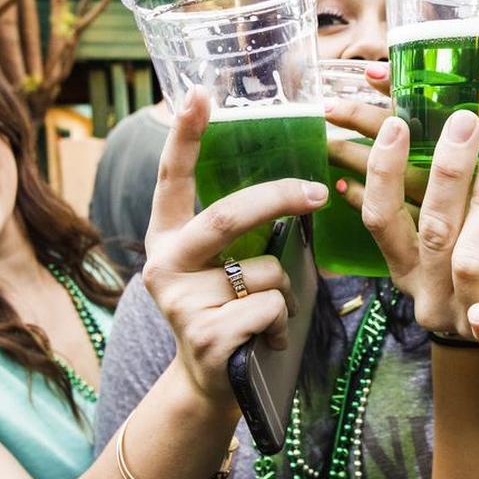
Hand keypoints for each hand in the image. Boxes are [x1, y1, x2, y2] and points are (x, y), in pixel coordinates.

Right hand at [143, 87, 328, 405]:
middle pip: (228, 216)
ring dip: (285, 292)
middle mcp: (163, 264)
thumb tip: (301, 190)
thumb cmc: (229, 312)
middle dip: (279, 199)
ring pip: (266, 272)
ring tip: (263, 316)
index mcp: (167, 238)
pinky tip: (262, 341)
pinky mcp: (205, 336)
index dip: (184, 136)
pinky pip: (272, 309)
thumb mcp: (222, 267)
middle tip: (315, 192)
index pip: (172, 179)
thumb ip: (241, 233)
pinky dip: (283, 324)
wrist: (211, 386)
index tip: (197, 93)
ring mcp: (180, 302)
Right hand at [361, 110, 478, 382]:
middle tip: (462, 122)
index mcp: (407, 263)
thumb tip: (422, 120)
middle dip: (444, 173)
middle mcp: (425, 291)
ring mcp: (460, 317)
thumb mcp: (467, 219)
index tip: (395, 123)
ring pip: (465, 261)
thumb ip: (446, 186)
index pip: (382, 215)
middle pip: (427, 230)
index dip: (384, 171)